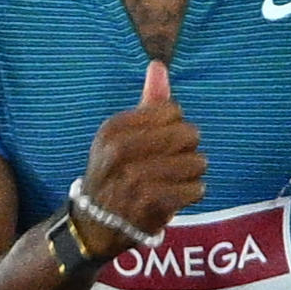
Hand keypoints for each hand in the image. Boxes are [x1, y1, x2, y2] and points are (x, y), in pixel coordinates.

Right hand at [76, 57, 207, 250]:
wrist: (94, 224)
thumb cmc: (115, 172)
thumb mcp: (122, 136)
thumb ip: (147, 101)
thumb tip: (159, 65)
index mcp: (113, 129)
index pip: (173, 111)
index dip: (174, 127)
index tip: (156, 143)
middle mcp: (120, 151)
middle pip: (189, 134)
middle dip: (186, 150)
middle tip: (168, 165)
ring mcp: (134, 178)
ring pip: (197, 162)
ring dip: (191, 175)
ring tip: (171, 182)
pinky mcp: (151, 203)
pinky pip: (197, 189)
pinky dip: (191, 194)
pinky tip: (174, 197)